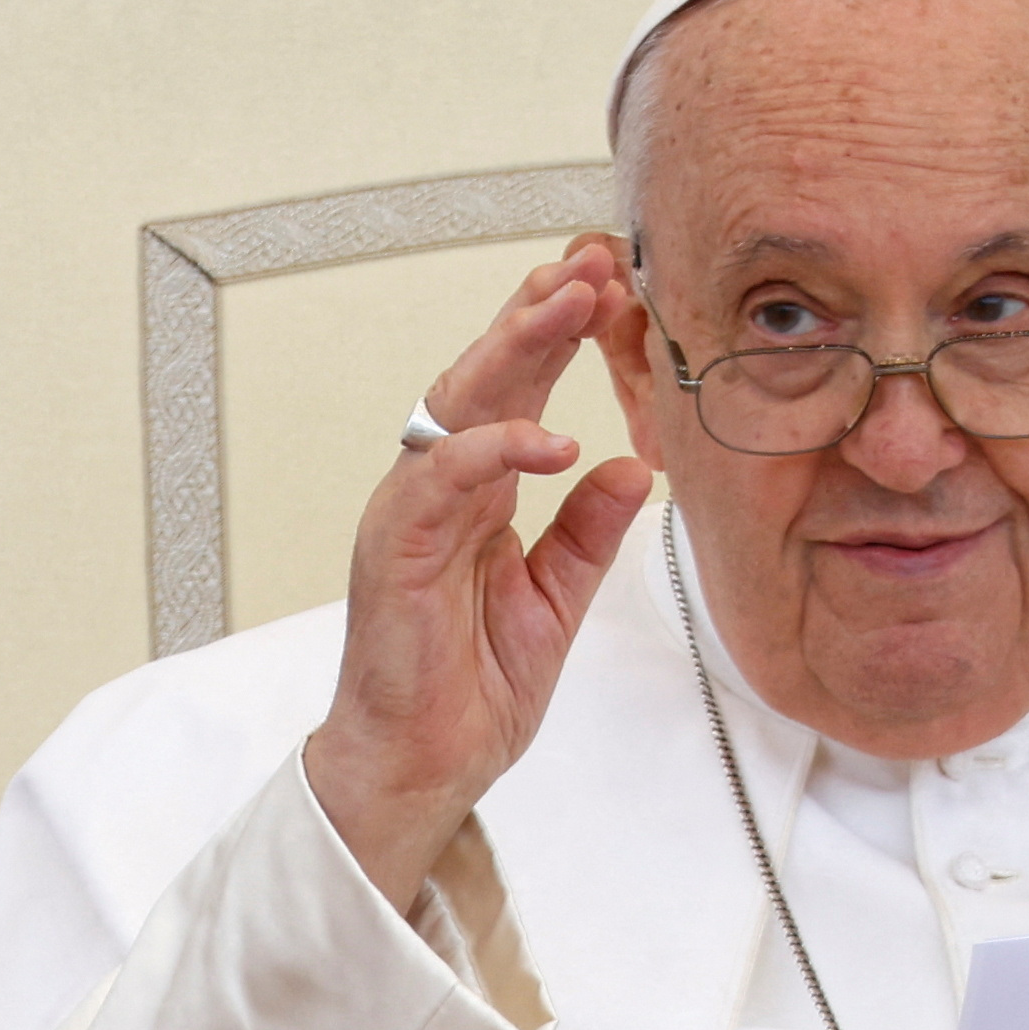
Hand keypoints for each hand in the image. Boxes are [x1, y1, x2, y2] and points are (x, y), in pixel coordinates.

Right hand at [304, 246, 653, 904]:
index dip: (559, 335)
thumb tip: (635, 468)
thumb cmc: (472, 689)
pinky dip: (494, 451)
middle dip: (538, 313)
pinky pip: (440, 481)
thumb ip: (589, 532)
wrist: (426, 768)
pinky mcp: (393, 550)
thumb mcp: (558, 600)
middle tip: (592, 261)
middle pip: (484, 375)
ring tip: (572, 302)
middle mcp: (436, 489)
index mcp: (476, 495)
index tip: (612, 286)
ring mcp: (409, 513)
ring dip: (516, 348)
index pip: (517, 392)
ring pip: (457, 405)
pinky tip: (551, 435)